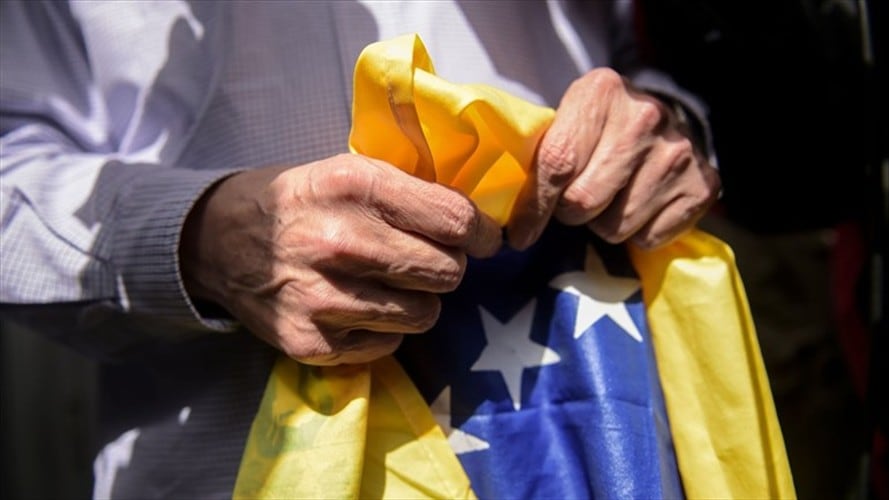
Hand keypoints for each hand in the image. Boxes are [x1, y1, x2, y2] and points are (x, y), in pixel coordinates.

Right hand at [180, 154, 500, 364]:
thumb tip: (479, 219)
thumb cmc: (299, 202)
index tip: (482, 239)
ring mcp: (324, 297)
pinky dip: (384, 330)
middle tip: (425, 261)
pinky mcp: (311, 342)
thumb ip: (410, 190)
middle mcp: (341, 241)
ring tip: (388, 285)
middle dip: (447, 266)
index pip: (455, 220)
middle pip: (448, 271)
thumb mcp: (348, 171)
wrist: (216, 240)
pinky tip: (357, 307)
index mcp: (357, 186)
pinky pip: (389, 345)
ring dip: (417, 301)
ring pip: (425, 314)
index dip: (481, 233)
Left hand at [507, 68, 720, 249]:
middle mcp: (644, 116)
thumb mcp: (568, 121)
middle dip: (571, 212)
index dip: (533, 208)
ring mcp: (678, 152)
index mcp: (600, 92)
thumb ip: (539, 155)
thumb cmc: (601, 127)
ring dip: (605, 223)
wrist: (670, 117)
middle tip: (580, 199)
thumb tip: (506, 219)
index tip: (519, 235)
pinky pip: (649, 239)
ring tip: (615, 197)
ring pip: (615, 227)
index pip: (556, 164)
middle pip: (583, 202)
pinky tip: (643, 204)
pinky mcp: (703, 186)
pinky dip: (639, 232)